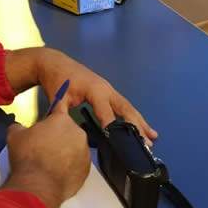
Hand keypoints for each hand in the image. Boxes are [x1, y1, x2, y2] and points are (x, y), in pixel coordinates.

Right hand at [2, 99, 89, 207]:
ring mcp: (84, 152)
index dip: (53, 112)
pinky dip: (70, 166)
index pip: (60, 107)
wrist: (37, 186)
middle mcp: (78, 133)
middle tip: (44, 146)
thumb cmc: (27, 157)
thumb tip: (20, 128)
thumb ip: (20, 126)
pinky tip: (58, 172)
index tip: (51, 116)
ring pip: (75, 147)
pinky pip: (78, 163)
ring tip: (51, 162)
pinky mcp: (86, 170)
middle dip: (58, 135)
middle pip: (68, 129)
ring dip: (66, 151)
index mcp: (62, 120)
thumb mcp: (15, 135)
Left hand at [36, 49, 157, 143]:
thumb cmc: (57, 80)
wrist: (55, 63)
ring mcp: (109, 90)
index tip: (122, 145)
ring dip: (140, 122)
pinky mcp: (108, 92)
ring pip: (128, 107)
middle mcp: (107, 90)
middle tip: (146, 143)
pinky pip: (124, 106)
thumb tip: (67, 133)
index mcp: (95, 90)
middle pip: (125, 109)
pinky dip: (135, 117)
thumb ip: (63, 115)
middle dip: (136, 127)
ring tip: (153, 138)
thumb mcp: (58, 97)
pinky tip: (144, 128)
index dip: (113, 129)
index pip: (107, 113)